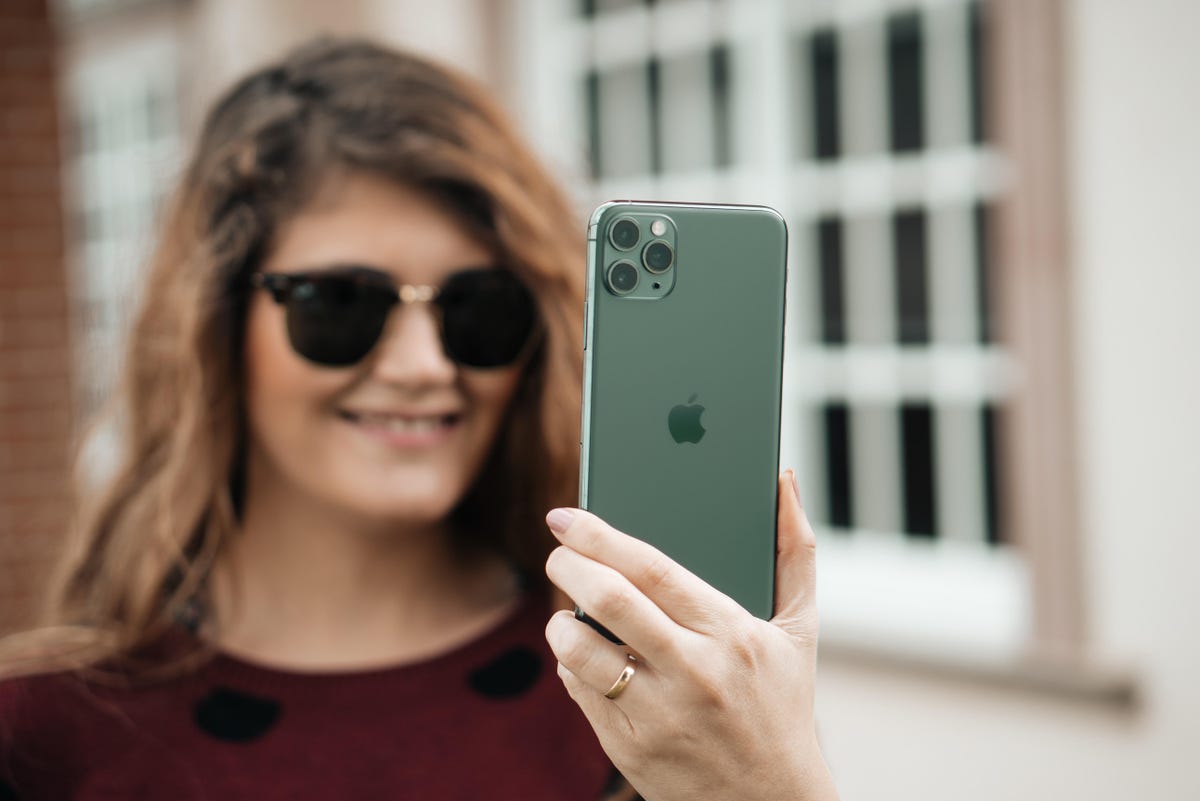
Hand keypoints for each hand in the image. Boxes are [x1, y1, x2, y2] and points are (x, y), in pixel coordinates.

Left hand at [543, 471, 838, 800]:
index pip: (652, 568)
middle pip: (609, 600)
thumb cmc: (783, 704)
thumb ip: (795, 550)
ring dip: (558, 621)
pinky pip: (579, 691)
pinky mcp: (630, 749)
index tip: (566, 516)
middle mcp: (694, 672)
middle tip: (557, 552)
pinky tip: (582, 655)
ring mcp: (659, 714)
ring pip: (580, 650)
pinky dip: (569, 664)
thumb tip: (783, 478)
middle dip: (568, 565)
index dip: (600, 535)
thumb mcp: (799, 630)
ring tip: (564, 610)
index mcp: (732, 633)